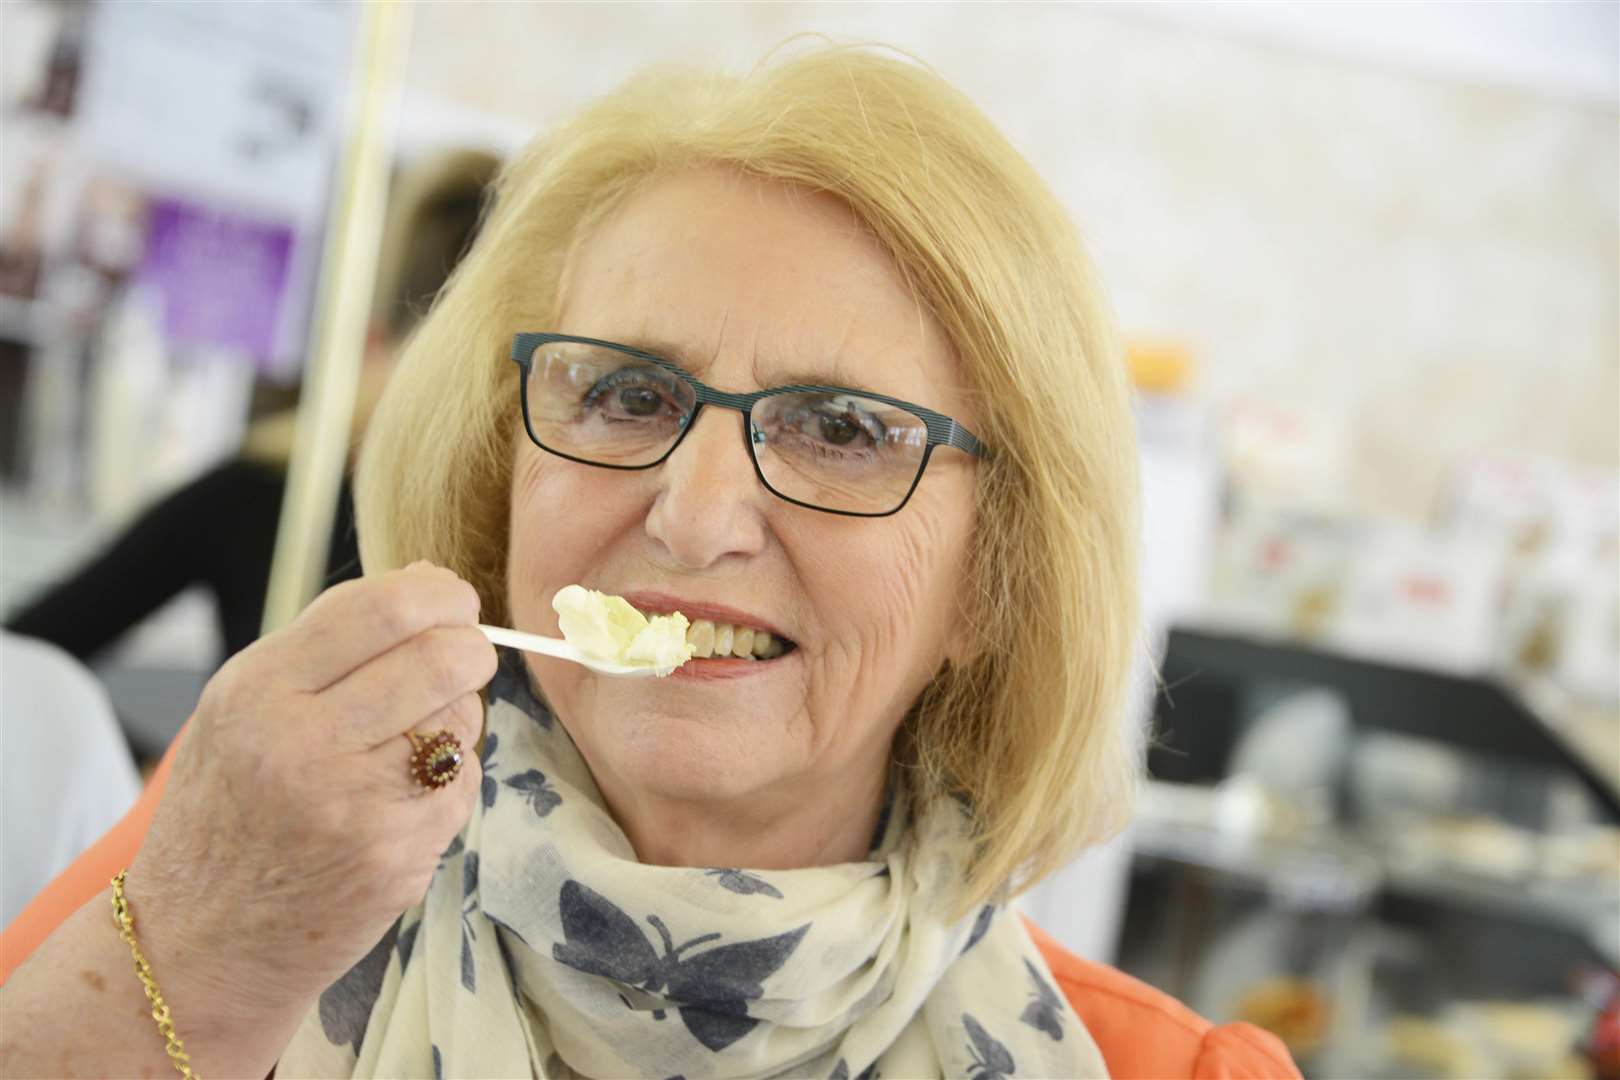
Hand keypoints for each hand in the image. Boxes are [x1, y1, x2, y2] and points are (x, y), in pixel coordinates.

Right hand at [122, 562, 495, 1036]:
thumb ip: (331, 643)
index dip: (439, 594)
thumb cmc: (228, 812)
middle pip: (442, 659)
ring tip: (411, 739)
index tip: (456, 601)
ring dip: (456, 716)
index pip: (380, 609)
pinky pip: (461, 785)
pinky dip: (448, 781)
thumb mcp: (243, 709)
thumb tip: (429, 578)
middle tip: (467, 655)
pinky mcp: (396, 856)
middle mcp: (305, 744)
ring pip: (461, 720)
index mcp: (259, 691)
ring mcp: (356, 806)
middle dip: (472, 649)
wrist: (198, 943)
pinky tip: (399, 801)